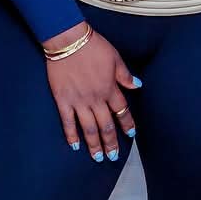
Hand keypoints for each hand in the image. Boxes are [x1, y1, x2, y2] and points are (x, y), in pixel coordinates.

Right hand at [44, 23, 140, 162]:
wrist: (69, 41)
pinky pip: (67, 122)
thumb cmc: (94, 47)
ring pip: (88, 128)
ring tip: (98, 158)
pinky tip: (75, 146)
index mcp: (110, 88)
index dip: (127, 123)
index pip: (121, 111)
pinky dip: (71, 135)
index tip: (131, 134)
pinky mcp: (62, 100)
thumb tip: (137, 86)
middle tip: (113, 156)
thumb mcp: (115, 58)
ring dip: (94, 144)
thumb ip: (125, 75)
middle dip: (110, 142)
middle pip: (105, 125)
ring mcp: (78, 101)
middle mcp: (95, 98)